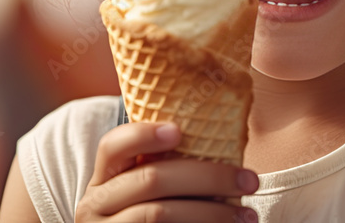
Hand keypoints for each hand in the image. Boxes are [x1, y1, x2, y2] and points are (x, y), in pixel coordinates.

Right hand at [75, 121, 258, 221]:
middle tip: (249, 180)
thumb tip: (219, 137)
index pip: (111, 147)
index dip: (143, 135)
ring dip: (211, 213)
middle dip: (207, 176)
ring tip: (247, 215)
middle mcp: (96, 206)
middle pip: (150, 179)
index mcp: (102, 180)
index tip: (180, 130)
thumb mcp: (137, 194)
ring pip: (159, 214)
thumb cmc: (143, 219)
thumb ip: (161, 169)